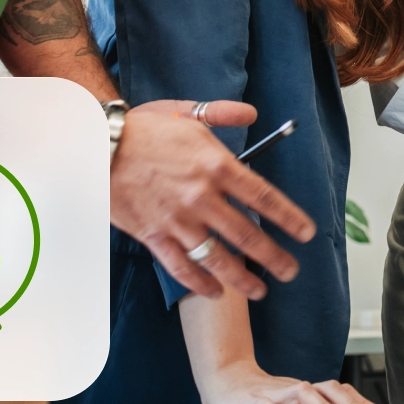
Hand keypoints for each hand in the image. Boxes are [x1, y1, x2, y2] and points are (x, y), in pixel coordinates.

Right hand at [111, 102, 315, 300]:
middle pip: (247, 234)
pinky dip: (200, 282)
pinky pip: (181, 267)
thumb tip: (251, 114)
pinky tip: (215, 291)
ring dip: (243, 279)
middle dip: (274, 257)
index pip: (264, 196)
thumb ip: (222, 113)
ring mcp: (178, 220)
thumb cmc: (144, 128)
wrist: (97, 146)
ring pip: (217, 258)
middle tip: (292, 271)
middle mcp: (202, 196)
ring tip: (261, 291)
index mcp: (216, 164)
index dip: (289, 218)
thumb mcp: (187, 112)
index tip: (306, 233)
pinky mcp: (154, 235)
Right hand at [193, 363, 381, 403]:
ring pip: (301, 392)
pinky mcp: (251, 401)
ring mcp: (273, 393)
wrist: (223, 381)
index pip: (338, 392)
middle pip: (327, 388)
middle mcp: (294, 390)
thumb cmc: (260, 398)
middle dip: (349, 402)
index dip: (359, 401)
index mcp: (306, 393)